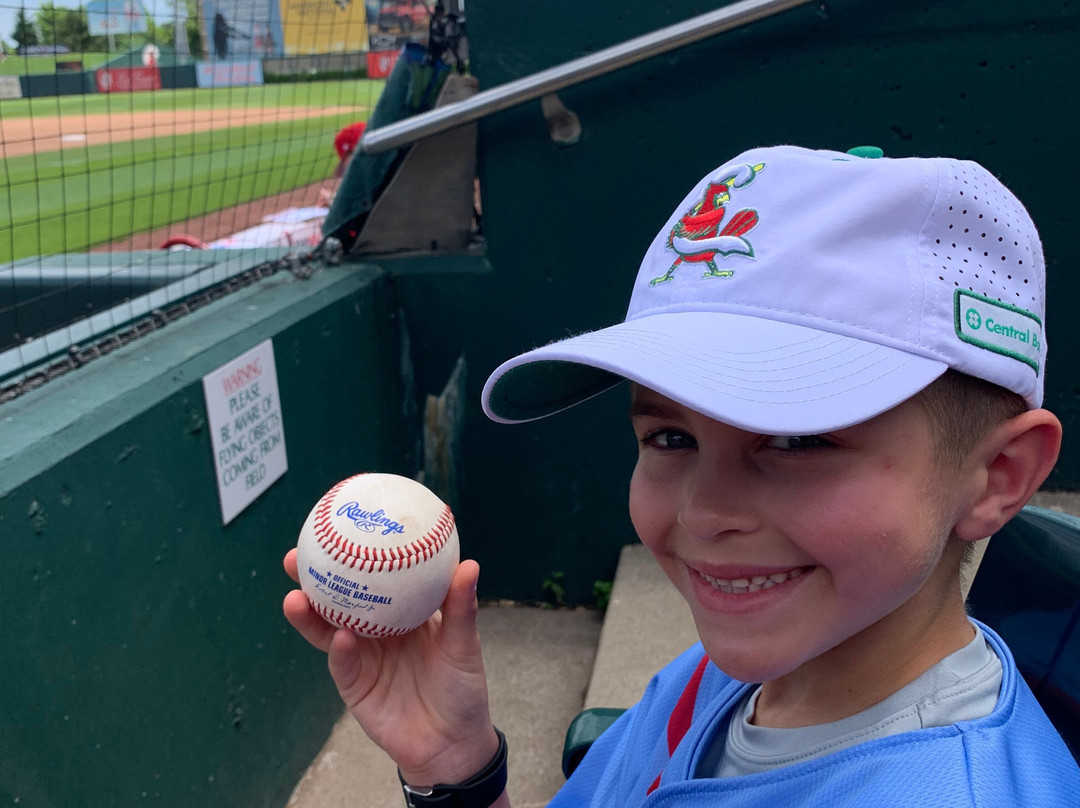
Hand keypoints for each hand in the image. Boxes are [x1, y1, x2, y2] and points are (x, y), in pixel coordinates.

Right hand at [283, 550, 499, 786]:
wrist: (453, 743)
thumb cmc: (463, 688)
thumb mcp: (464, 644)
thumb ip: (461, 608)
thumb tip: (468, 563)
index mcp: (401, 610)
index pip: (372, 575)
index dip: (353, 551)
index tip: (338, 525)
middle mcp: (375, 628)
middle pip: (338, 597)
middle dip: (314, 576)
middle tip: (296, 555)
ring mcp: (362, 656)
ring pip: (328, 629)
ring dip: (310, 613)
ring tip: (297, 595)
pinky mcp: (355, 685)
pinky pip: (344, 664)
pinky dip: (340, 651)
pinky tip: (339, 637)